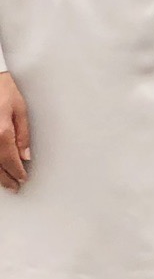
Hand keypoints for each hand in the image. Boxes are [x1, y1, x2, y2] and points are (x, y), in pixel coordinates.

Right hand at [0, 72, 26, 191]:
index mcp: (2, 133)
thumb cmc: (3, 91)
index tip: (23, 179)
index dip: (17, 173)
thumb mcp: (20, 110)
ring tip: (4, 183)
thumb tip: (26, 156)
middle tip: (14, 187)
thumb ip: (23, 135)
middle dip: (5, 179)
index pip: (10, 161)